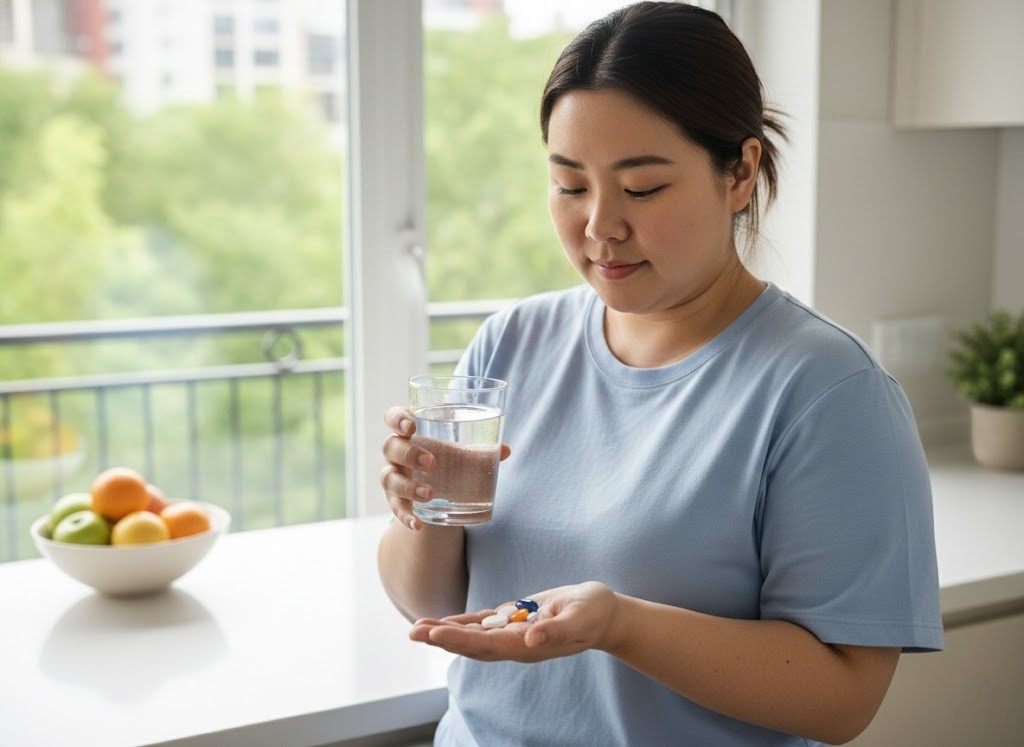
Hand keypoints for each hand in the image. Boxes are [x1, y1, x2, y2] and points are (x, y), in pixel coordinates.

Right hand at [379, 406, 510, 530]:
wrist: (438, 490)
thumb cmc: (448, 459)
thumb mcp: (462, 454)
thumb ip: (480, 451)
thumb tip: (505, 450)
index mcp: (409, 432)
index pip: (392, 417)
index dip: (397, 418)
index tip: (411, 426)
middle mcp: (395, 452)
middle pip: (390, 447)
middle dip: (408, 454)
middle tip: (431, 462)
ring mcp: (392, 475)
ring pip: (388, 478)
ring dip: (408, 486)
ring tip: (430, 494)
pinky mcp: (395, 499)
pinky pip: (396, 508)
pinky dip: (405, 516)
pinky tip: (418, 525)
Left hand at [408, 581, 628, 662]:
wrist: (605, 614)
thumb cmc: (595, 614)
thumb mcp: (580, 618)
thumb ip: (556, 631)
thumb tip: (530, 640)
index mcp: (529, 646)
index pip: (487, 645)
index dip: (460, 640)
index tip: (435, 634)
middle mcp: (516, 644)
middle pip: (473, 644)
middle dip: (443, 639)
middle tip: (414, 632)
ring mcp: (514, 633)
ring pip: (474, 635)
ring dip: (446, 632)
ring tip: (418, 627)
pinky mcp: (516, 620)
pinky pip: (484, 624)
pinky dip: (462, 623)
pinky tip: (443, 622)